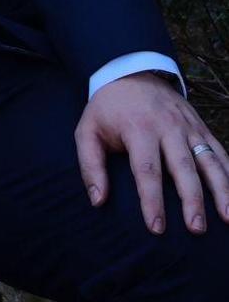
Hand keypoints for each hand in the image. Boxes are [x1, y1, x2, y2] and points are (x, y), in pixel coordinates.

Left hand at [75, 70, 228, 234]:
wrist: (130, 72)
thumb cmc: (107, 109)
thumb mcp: (87, 130)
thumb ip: (90, 165)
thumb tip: (98, 200)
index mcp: (138, 128)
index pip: (147, 170)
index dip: (151, 200)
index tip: (156, 227)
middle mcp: (168, 128)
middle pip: (183, 168)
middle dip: (191, 200)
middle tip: (196, 228)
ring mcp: (189, 127)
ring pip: (210, 161)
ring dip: (221, 191)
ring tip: (227, 219)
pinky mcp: (202, 128)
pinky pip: (221, 152)